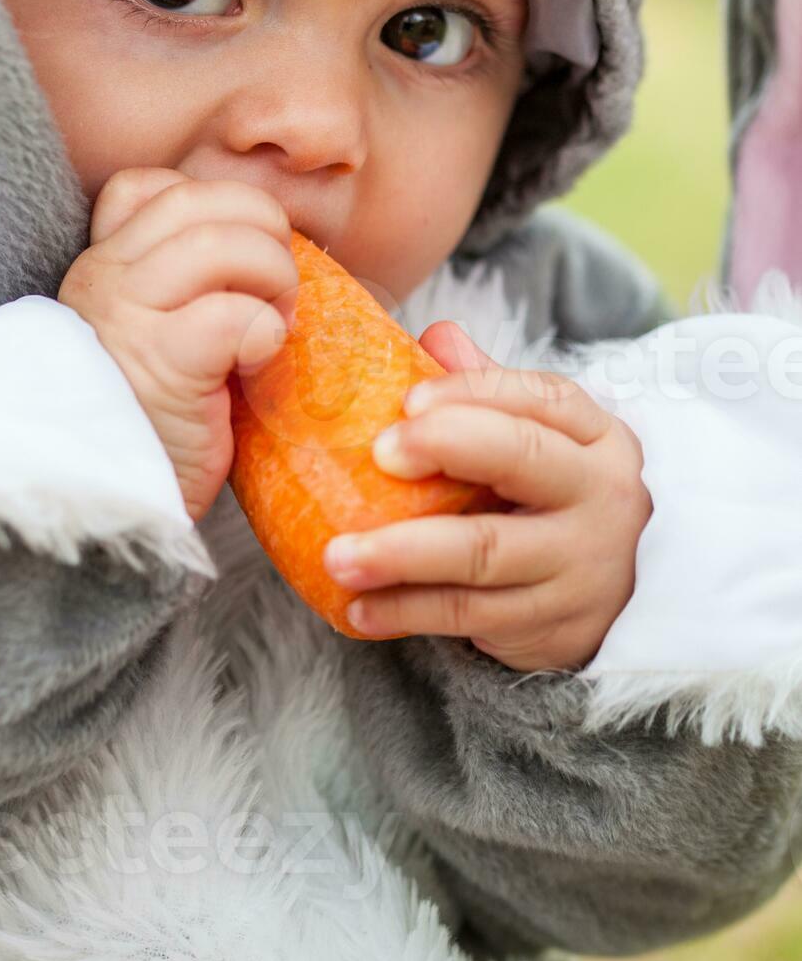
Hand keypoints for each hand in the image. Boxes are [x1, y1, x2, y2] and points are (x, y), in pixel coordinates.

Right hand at [58, 168, 299, 523]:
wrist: (109, 510)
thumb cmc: (146, 428)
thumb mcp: (152, 338)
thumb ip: (185, 289)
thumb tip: (269, 252)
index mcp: (100, 269)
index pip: (147, 187)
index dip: (211, 206)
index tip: (235, 261)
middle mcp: (104, 280)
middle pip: (201, 199)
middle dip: (263, 231)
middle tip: (276, 292)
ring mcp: (128, 317)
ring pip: (223, 242)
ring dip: (273, 277)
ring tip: (274, 324)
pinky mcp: (163, 364)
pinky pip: (236, 314)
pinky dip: (267, 332)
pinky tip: (257, 367)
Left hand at [323, 321, 651, 670]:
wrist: (622, 597)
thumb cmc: (554, 502)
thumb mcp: (540, 441)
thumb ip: (488, 392)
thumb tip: (435, 335)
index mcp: (596, 436)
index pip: (540, 397)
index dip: (472, 392)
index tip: (408, 401)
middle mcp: (601, 495)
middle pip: (523, 459)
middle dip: (446, 447)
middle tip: (377, 454)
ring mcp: (581, 565)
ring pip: (484, 552)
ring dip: (402, 554)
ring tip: (337, 555)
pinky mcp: (555, 625)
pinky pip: (469, 615)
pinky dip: (407, 611)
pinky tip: (359, 608)